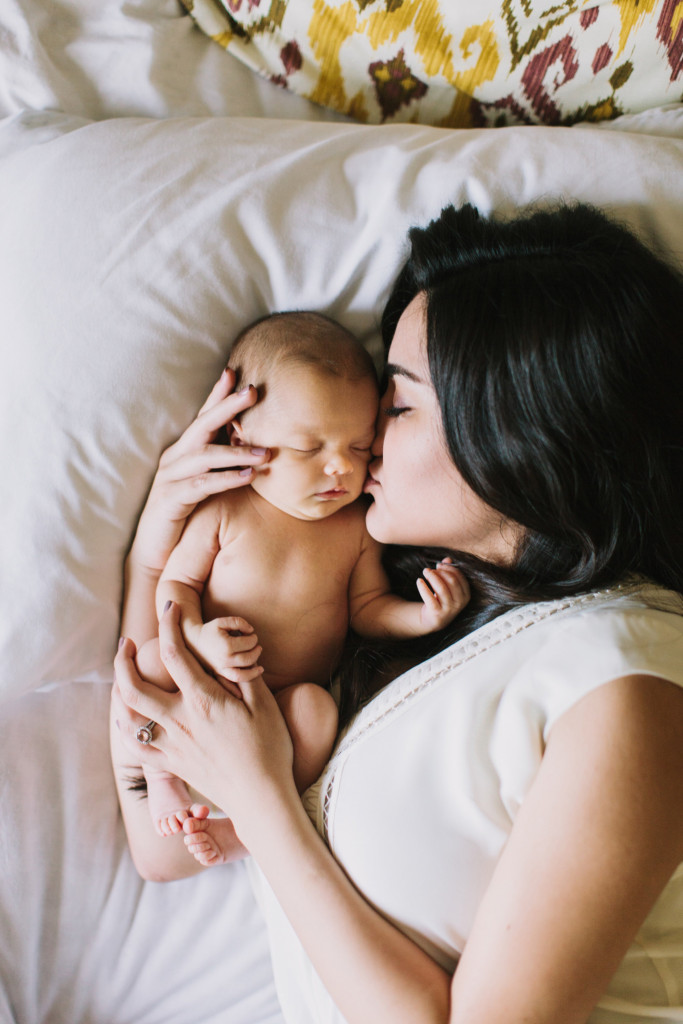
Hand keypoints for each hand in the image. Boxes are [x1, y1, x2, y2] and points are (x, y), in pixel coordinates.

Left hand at [113, 602, 294, 837]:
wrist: (261, 798)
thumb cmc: (270, 749)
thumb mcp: (263, 704)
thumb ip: (241, 676)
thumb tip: (229, 652)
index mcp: (203, 701)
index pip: (174, 654)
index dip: (168, 626)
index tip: (169, 609)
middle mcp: (180, 721)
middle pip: (133, 685)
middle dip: (123, 659)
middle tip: (125, 643)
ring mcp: (172, 745)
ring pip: (127, 716)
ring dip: (117, 690)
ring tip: (121, 674)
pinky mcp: (171, 765)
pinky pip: (136, 746)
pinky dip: (125, 728)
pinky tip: (125, 716)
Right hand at [132, 369, 269, 573]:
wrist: (156, 551)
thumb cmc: (187, 516)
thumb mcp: (207, 484)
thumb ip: (224, 465)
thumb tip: (259, 448)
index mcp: (184, 450)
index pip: (203, 416)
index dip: (218, 394)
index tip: (237, 373)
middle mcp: (175, 458)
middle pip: (202, 425)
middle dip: (227, 406)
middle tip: (253, 391)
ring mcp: (170, 477)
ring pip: (205, 455)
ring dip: (237, 450)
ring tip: (265, 451)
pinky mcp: (171, 500)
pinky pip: (202, 484)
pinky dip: (227, 478)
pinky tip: (248, 476)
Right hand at [194, 616, 263, 684]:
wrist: (193, 642)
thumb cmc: (210, 630)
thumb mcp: (222, 621)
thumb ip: (238, 622)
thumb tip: (251, 630)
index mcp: (226, 645)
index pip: (249, 643)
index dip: (253, 638)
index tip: (251, 634)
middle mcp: (225, 659)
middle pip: (249, 658)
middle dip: (256, 651)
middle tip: (257, 646)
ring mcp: (222, 668)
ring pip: (244, 674)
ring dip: (255, 667)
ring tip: (259, 662)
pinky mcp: (220, 674)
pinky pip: (236, 680)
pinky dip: (248, 678)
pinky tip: (257, 672)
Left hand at [416, 558, 469, 631]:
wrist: (435, 620)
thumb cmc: (442, 599)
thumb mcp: (448, 586)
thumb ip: (449, 572)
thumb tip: (447, 559)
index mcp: (466, 595)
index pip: (459, 577)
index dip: (449, 568)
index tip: (439, 565)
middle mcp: (459, 603)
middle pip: (451, 581)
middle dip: (440, 572)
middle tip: (430, 570)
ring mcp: (449, 609)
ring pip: (441, 588)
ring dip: (432, 577)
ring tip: (425, 571)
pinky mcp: (437, 613)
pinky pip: (429, 597)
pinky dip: (423, 587)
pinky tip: (419, 581)